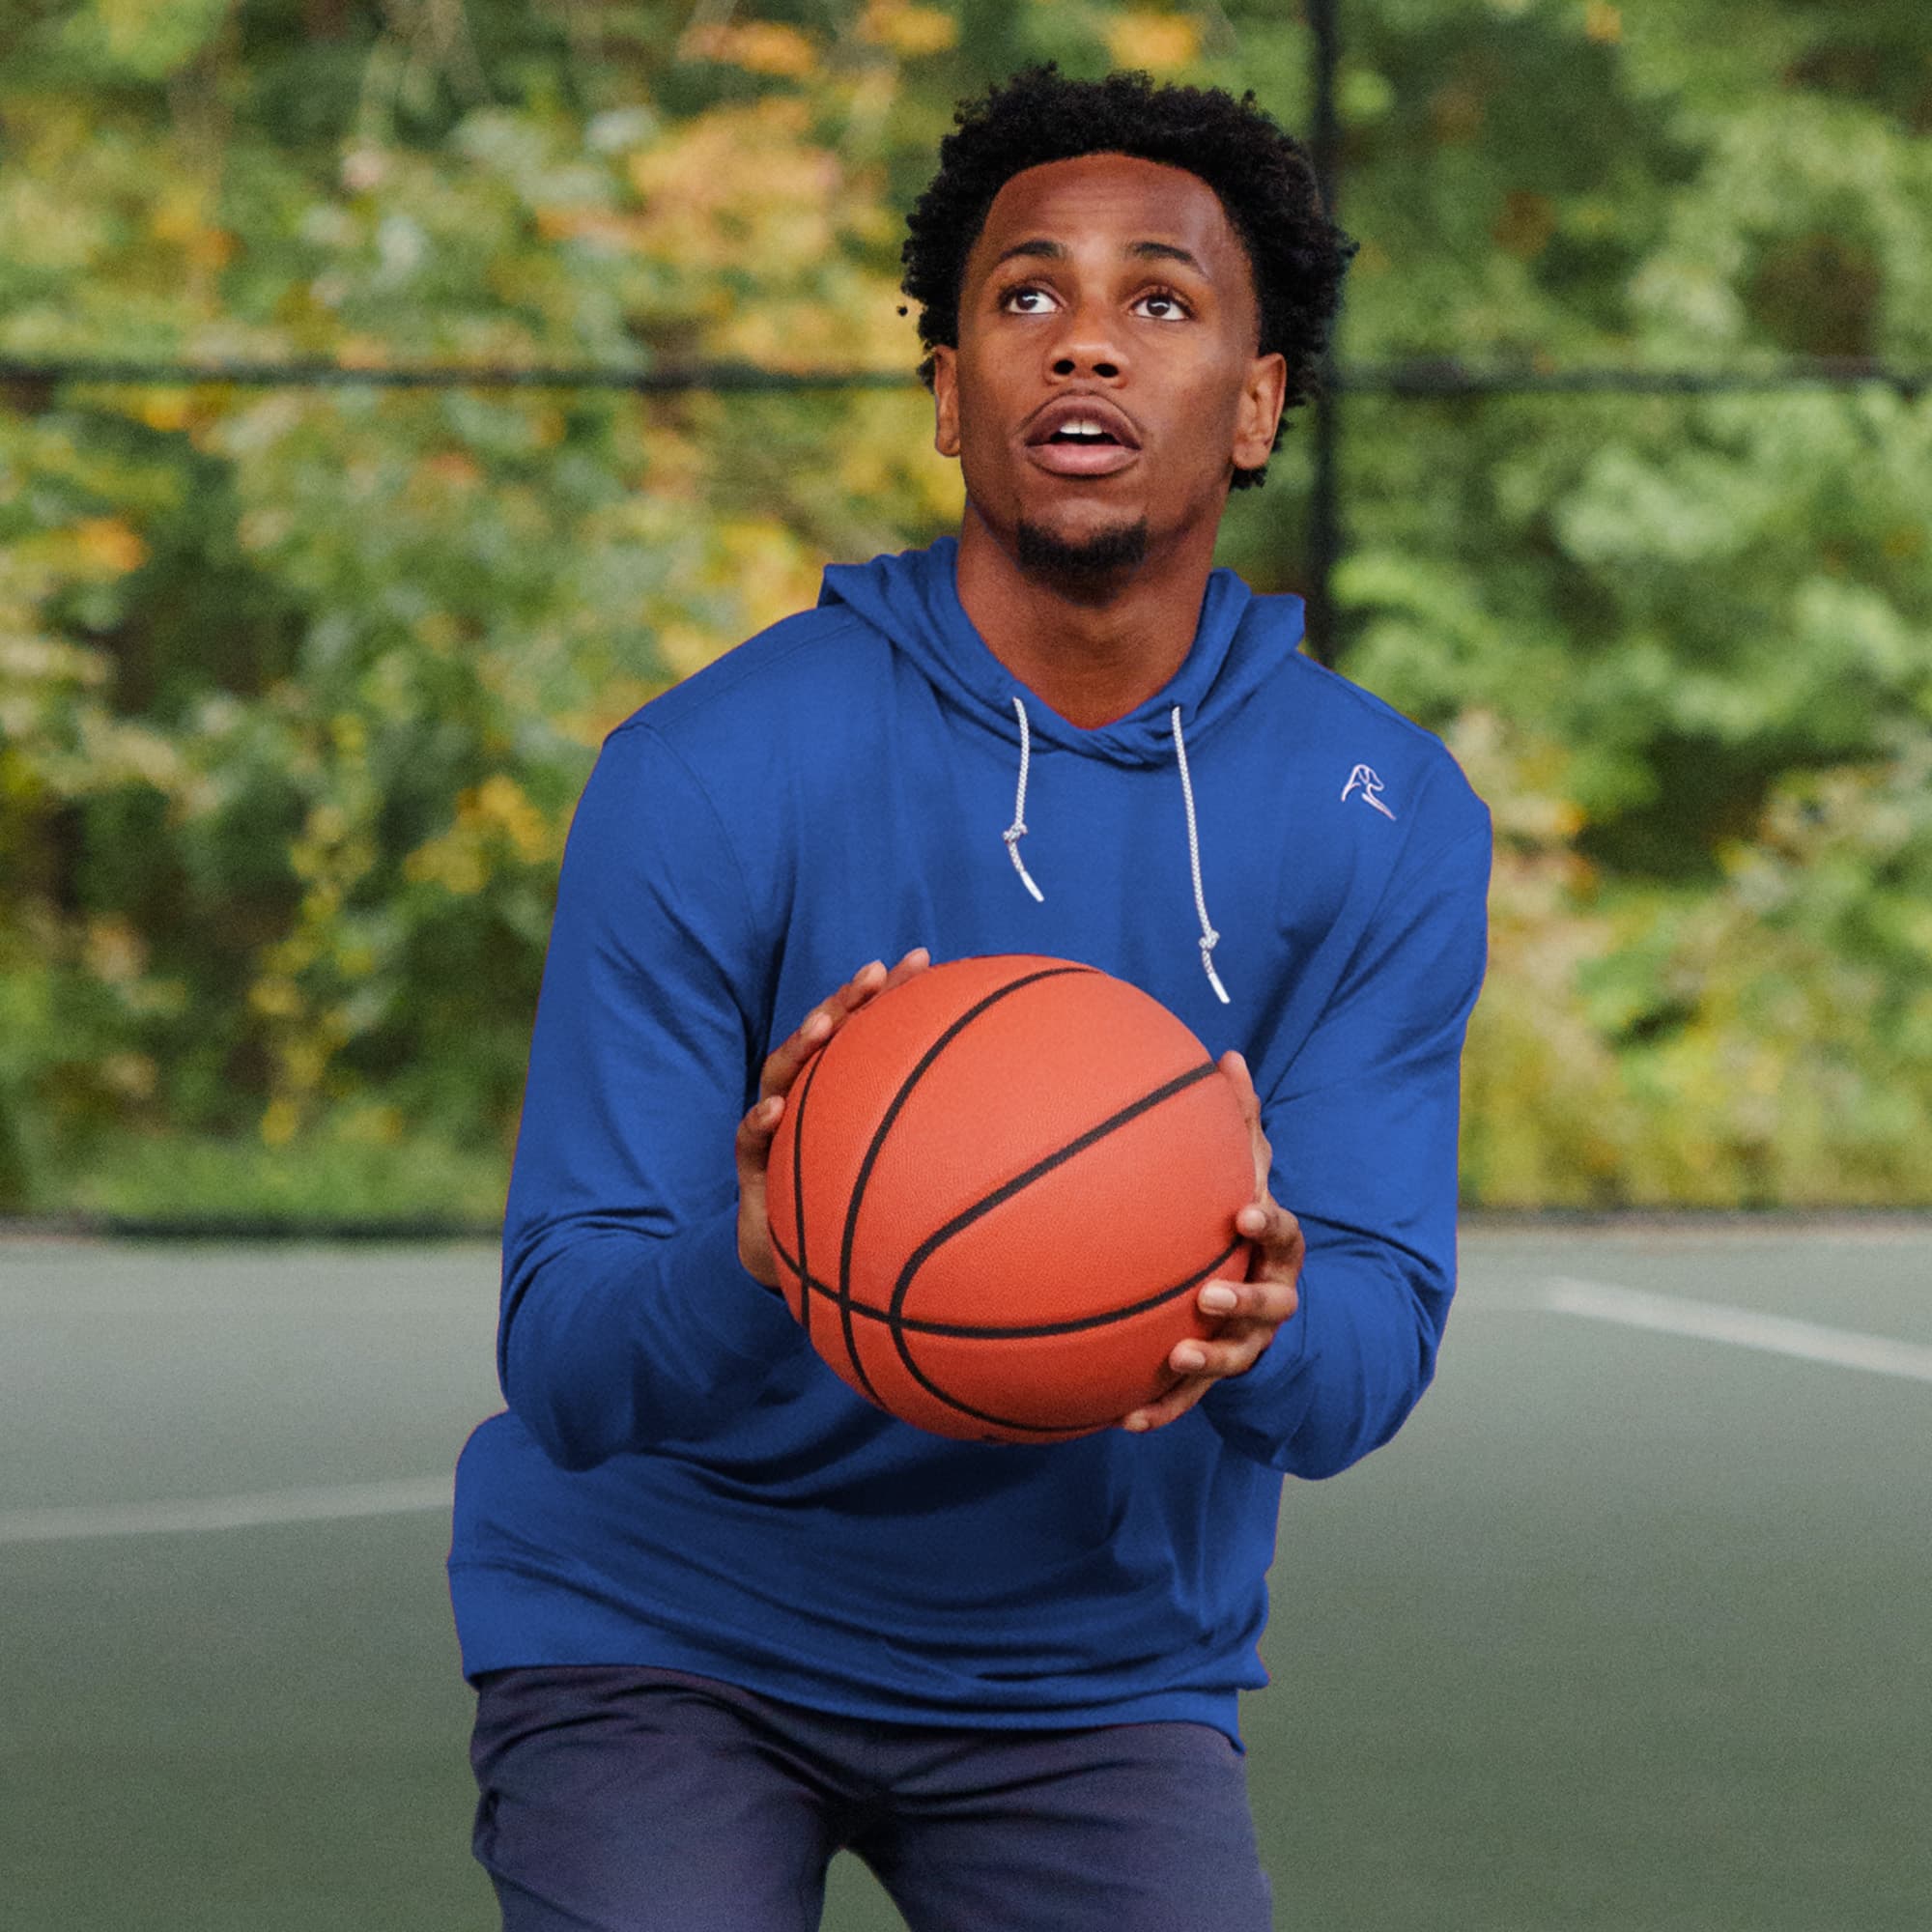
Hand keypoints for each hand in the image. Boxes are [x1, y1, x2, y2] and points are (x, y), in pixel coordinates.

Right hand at [736, 948, 931, 1286]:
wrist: (814, 1264)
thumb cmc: (870, 1210)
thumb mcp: (915, 1174)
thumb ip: (953, 1141)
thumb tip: (1031, 1117)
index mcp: (851, 1086)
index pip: (872, 1029)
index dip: (894, 992)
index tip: (922, 958)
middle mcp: (814, 1094)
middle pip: (827, 1035)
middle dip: (848, 1000)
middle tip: (873, 975)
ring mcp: (780, 1122)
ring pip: (783, 1071)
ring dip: (801, 1044)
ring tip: (823, 1027)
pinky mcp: (754, 1161)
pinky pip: (750, 1138)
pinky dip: (760, 1121)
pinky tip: (775, 1112)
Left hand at [1120, 1049, 1304, 1433]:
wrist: (1256, 1301)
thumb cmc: (1242, 1223)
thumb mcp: (1246, 1174)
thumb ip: (1238, 1122)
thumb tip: (1227, 1054)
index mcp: (1277, 1247)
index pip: (1284, 1232)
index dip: (1270, 1223)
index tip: (1246, 1212)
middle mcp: (1271, 1297)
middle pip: (1270, 1303)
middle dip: (1244, 1299)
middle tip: (1211, 1293)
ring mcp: (1245, 1341)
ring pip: (1233, 1356)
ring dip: (1206, 1360)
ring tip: (1175, 1355)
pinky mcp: (1215, 1375)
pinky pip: (1188, 1400)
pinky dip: (1160, 1409)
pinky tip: (1122, 1421)